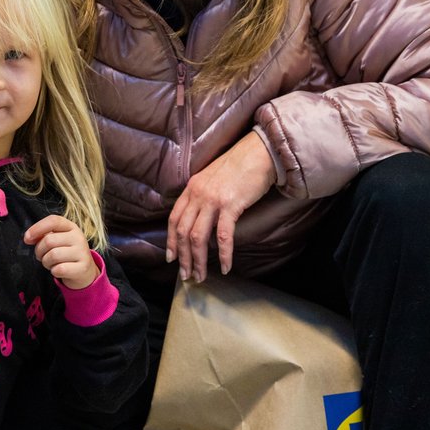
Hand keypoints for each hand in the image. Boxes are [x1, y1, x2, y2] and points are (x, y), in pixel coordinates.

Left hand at [25, 215, 98, 289]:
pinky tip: (58, 270)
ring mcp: (82, 252)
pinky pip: (59, 269)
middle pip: (49, 240)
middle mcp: (78, 237)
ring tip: (51, 263)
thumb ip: (43, 235)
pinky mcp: (83, 267)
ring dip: (46, 262)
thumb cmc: (65, 253)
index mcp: (71, 227)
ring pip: (53, 255)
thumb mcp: (58, 240)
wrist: (84, 270)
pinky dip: (54, 271)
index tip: (27, 238)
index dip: (37, 228)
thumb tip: (28, 237)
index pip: (53, 221)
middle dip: (39, 251)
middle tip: (42, 256)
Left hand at [167, 132, 275, 282]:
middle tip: (187, 275)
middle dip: (183, 258)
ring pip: (198, 237)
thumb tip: (201, 219)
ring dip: (199, 261)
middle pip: (183, 232)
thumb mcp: (212, 178)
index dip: (171, 241)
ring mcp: (213, 200)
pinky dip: (223, 254)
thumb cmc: (240, 165)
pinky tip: (225, 267)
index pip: (174, 219)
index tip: (171, 258)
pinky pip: (223, 236)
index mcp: (192, 188)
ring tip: (202, 276)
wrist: (259, 152)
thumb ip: (202, 196)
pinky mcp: (231, 205)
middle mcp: (198, 194)